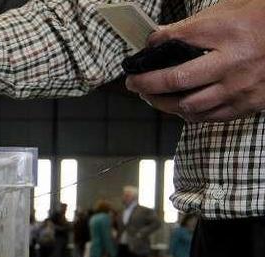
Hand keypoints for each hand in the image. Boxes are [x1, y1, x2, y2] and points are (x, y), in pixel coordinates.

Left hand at [125, 0, 264, 122]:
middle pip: (176, 79)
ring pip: (189, 105)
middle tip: (133, 83)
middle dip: (147, 84)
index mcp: (228, 32)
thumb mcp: (230, 10)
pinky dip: (188, 113)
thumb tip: (158, 39)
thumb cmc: (261, 20)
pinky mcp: (248, 104)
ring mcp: (240, 87)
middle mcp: (233, 62)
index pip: (176, 41)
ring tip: (151, 97)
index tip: (139, 55)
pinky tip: (178, 106)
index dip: (151, 50)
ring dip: (162, 104)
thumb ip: (193, 25)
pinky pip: (209, 117)